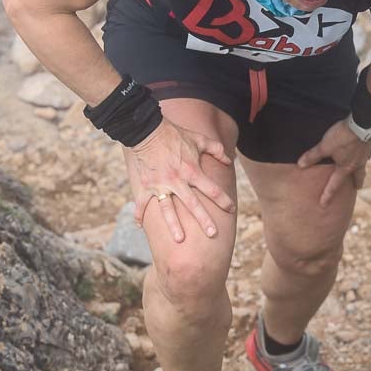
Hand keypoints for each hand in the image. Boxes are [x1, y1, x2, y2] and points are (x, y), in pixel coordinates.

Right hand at [131, 120, 233, 242]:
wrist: (147, 130)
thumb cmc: (174, 134)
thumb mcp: (198, 139)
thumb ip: (215, 150)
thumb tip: (229, 159)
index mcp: (191, 170)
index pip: (211, 188)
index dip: (223, 199)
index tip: (230, 209)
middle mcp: (177, 180)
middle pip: (193, 204)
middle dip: (204, 219)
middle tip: (213, 233)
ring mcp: (160, 185)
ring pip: (168, 209)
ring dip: (173, 225)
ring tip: (180, 240)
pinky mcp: (145, 185)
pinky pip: (142, 203)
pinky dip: (140, 214)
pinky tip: (140, 226)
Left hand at [296, 118, 370, 206]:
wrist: (363, 123)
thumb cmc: (343, 137)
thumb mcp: (324, 146)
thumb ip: (313, 156)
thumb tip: (300, 165)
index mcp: (345, 168)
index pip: (335, 185)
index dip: (327, 195)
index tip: (324, 205)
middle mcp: (357, 164)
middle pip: (357, 177)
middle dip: (356, 183)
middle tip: (357, 188)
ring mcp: (364, 155)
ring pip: (363, 166)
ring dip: (361, 170)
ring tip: (360, 171)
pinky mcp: (368, 144)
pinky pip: (366, 154)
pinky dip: (364, 156)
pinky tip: (363, 152)